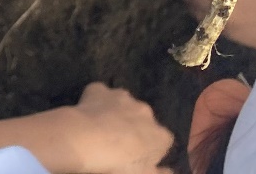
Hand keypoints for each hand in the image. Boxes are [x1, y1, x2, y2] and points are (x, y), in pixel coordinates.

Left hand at [58, 83, 173, 173]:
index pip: (163, 142)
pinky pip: (100, 94)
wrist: (85, 141)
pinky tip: (89, 113)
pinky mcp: (100, 89)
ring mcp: (122, 97)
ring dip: (117, 113)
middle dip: (134, 128)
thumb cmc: (119, 164)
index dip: (151, 150)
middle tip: (119, 144)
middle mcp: (145, 111)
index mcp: (160, 135)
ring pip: (123, 104)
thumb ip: (161, 173)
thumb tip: (170, 171)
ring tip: (103, 128)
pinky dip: (97, 101)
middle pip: (143, 120)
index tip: (138, 158)